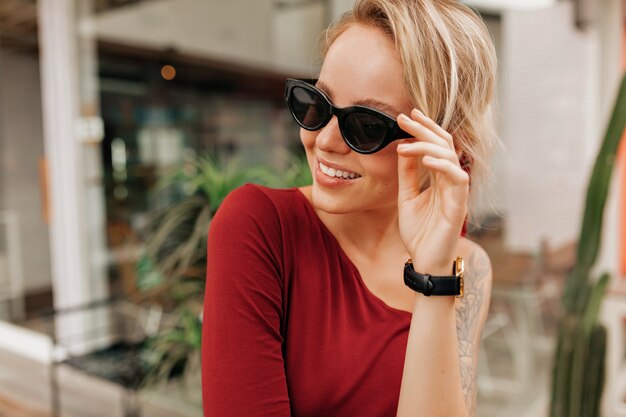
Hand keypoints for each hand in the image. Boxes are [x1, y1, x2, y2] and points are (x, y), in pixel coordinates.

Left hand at [396, 109, 468, 271]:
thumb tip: (403, 150)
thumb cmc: (418, 233)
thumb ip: (407, 175)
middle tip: (404, 118)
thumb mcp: (406, 198)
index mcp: (439, 179)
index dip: (424, 129)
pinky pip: (458, 179)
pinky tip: (426, 160)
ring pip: (451, 158)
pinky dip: (443, 166)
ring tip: (406, 142)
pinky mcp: (459, 205)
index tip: (407, 115)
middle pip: (444, 146)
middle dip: (425, 130)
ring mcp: (456, 192)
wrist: (423, 262)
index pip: (436, 146)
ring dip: (428, 146)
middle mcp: (450, 182)